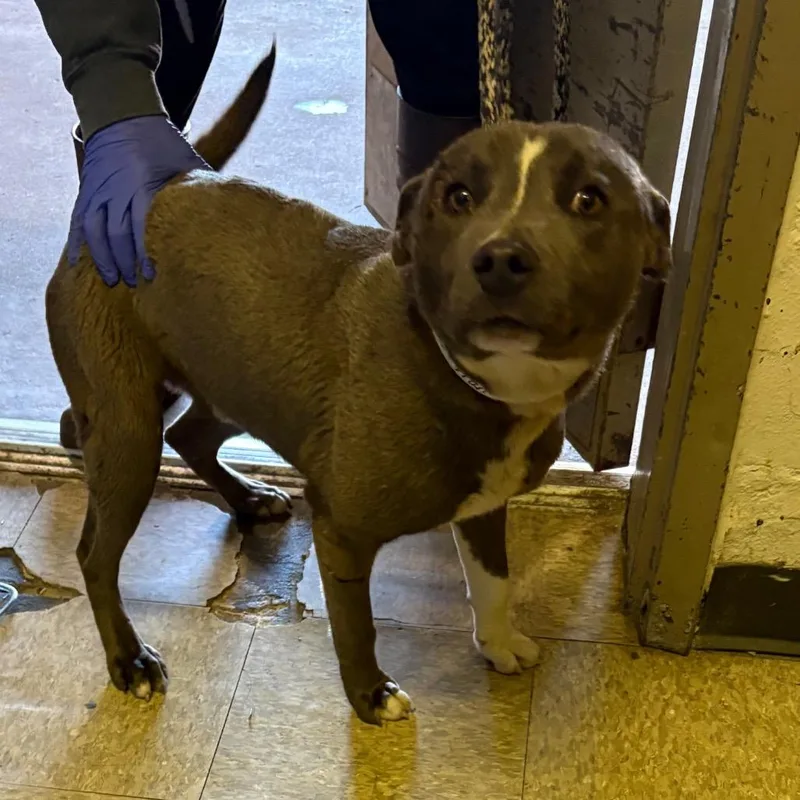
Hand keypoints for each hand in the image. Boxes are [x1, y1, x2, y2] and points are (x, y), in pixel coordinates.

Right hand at [68, 115, 209, 286]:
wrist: (125, 117)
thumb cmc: (164, 144)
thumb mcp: (187, 163)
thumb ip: (200, 190)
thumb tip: (227, 216)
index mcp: (143, 182)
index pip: (142, 225)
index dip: (146, 252)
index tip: (154, 274)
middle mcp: (116, 188)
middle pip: (116, 233)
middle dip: (125, 261)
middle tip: (136, 284)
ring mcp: (97, 190)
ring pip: (94, 230)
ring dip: (102, 258)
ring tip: (114, 279)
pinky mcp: (86, 191)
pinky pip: (77, 221)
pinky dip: (76, 244)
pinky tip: (75, 264)